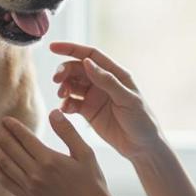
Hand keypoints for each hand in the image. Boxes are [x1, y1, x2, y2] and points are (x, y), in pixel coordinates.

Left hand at [0, 109, 120, 195]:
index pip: (25, 139)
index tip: (5, 119)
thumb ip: (68, 132)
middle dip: (2, 136)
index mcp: (50, 160)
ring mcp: (30, 190)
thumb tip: (54, 112)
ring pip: (7, 166)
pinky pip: (8, 184)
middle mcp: (36, 175)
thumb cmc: (93, 183)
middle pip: (12, 150)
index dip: (14, 127)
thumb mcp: (85, 154)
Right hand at [50, 42, 162, 160]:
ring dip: (64, 87)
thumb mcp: (127, 99)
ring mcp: (94, 97)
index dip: (71, 49)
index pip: (91, 55)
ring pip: (72, 85)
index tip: (53, 47)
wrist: (142, 147)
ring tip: (62, 95)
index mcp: (115, 74)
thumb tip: (87, 62)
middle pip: (77, 69)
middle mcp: (103, 82)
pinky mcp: (88, 112)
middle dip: (64, 71)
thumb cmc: (141, 120)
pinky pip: (72, 103)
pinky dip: (65, 104)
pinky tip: (65, 109)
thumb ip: (107, 81)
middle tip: (57, 80)